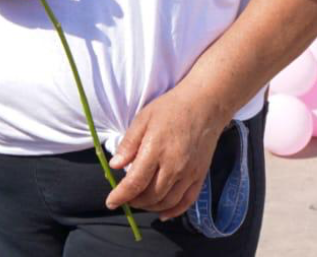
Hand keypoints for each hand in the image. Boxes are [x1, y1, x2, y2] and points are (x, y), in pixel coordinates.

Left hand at [106, 86, 227, 218]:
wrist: (205, 105)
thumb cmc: (171, 108)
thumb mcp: (143, 119)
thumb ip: (129, 143)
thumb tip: (114, 165)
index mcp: (156, 150)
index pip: (135, 183)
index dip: (121, 196)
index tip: (111, 202)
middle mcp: (174, 166)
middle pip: (151, 196)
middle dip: (134, 202)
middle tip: (125, 199)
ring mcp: (189, 173)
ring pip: (167, 202)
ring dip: (151, 207)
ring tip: (140, 202)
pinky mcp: (200, 175)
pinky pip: (187, 201)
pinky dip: (174, 211)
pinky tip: (163, 213)